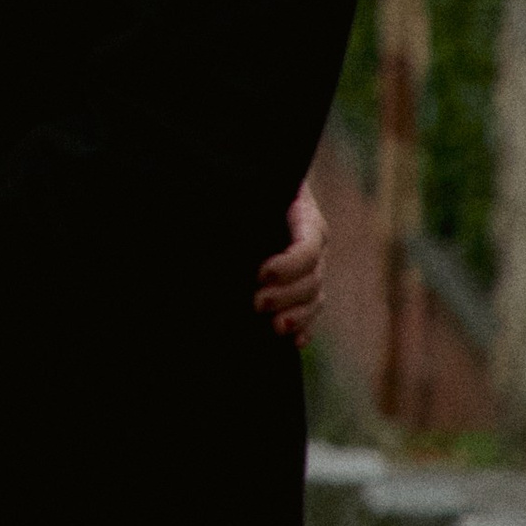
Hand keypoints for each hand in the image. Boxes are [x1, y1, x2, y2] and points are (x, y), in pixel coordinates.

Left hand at [256, 183, 325, 344]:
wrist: (253, 186)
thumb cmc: (246, 183)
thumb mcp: (248, 185)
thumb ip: (240, 197)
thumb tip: (210, 207)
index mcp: (304, 216)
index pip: (308, 245)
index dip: (289, 264)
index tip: (261, 273)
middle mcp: (313, 243)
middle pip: (312, 277)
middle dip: (287, 294)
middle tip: (256, 302)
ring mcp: (312, 267)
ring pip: (315, 297)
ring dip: (297, 315)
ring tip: (275, 326)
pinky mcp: (302, 286)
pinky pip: (312, 310)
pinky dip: (305, 327)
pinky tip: (294, 341)